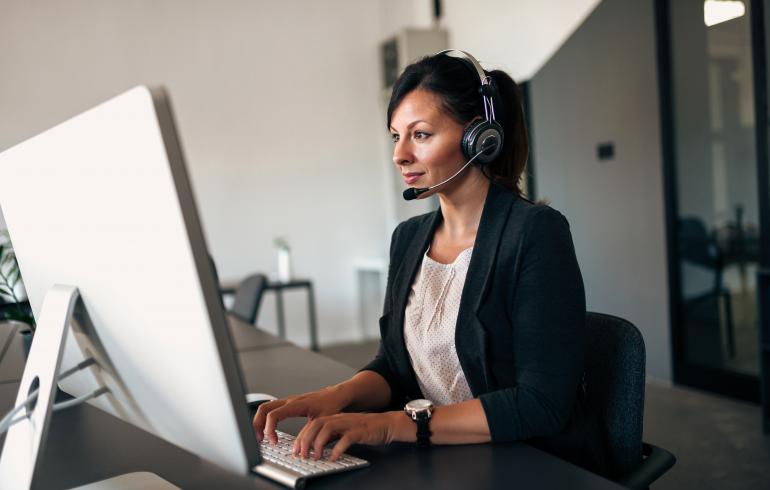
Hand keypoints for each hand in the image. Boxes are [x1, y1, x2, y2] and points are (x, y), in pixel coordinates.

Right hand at [252, 386, 348, 443]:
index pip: (273, 415)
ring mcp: (287, 401)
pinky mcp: (288, 404)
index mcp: (296, 404)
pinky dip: (266, 419)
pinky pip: (271, 409)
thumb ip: (308, 435)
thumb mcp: (321, 422)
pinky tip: (269, 430)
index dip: (269, 430)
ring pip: (265, 407)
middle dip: (258, 425)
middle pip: (263, 409)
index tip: (274, 442)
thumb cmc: (330, 405)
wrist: (335, 395)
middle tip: (260, 440)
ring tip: (262, 437)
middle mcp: (289, 401)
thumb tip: (298, 449)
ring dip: (260, 422)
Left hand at [292, 411, 407, 460]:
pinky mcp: (359, 431)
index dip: (301, 437)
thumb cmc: (365, 429)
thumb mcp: (343, 431)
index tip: (295, 450)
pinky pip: (346, 438)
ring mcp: (349, 423)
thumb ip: (330, 436)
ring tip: (316, 457)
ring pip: (327, 428)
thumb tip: (315, 447)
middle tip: (302, 454)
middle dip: (306, 440)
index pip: (312, 424)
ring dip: (318, 443)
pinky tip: (334, 457)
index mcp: (334, 418)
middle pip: (316, 424)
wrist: (386, 424)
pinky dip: (338, 449)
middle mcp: (339, 419)